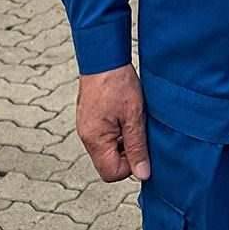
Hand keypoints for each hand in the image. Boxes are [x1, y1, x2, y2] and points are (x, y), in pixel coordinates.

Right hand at [76, 63, 150, 182]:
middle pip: (108, 163)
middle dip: (126, 153)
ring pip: (107, 149)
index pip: (112, 173)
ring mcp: (86, 127)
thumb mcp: (134, 116)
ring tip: (131, 119)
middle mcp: (86, 136)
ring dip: (122, 141)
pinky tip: (124, 113)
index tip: (141, 146)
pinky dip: (116, 130)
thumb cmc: (118, 82)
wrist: (103, 55)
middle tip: (137, 130)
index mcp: (95, 139)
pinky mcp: (88, 117)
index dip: (130, 165)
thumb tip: (143, 174)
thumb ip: (137, 147)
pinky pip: (103, 135)